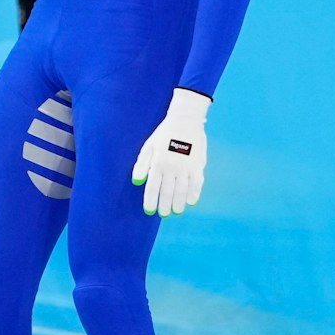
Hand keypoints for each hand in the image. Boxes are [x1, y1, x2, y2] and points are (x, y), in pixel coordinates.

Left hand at [131, 88, 210, 216]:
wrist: (185, 120)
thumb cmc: (164, 134)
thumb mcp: (148, 146)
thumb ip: (142, 164)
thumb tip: (136, 182)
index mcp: (158, 162)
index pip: (153, 187)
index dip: (151, 201)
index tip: (150, 211)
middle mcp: (172, 167)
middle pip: (167, 192)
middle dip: (165, 205)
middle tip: (163, 213)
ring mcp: (186, 167)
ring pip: (182, 191)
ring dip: (179, 203)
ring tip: (176, 211)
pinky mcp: (198, 165)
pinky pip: (197, 184)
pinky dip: (194, 194)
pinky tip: (190, 201)